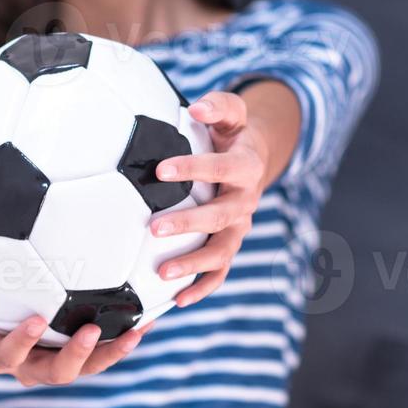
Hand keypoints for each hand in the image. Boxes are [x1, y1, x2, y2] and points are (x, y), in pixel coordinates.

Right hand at [0, 283, 152, 385]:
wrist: (22, 313)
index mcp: (4, 356)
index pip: (9, 356)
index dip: (22, 342)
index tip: (36, 319)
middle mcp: (34, 368)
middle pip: (54, 373)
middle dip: (73, 356)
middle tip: (88, 330)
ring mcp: (64, 365)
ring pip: (87, 368)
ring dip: (110, 352)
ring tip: (131, 331)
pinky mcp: (88, 358)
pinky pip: (108, 355)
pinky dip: (125, 341)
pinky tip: (145, 321)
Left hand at [151, 90, 267, 307]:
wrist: (253, 158)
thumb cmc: (230, 134)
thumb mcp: (232, 113)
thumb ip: (218, 107)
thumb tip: (198, 107)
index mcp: (245, 166)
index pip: (221, 168)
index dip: (194, 168)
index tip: (162, 171)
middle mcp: (245, 201)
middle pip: (220, 215)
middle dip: (189, 223)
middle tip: (155, 228)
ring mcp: (239, 228)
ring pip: (221, 251)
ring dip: (194, 263)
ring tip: (163, 272)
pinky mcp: (231, 245)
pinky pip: (220, 272)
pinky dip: (202, 288)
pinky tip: (178, 301)